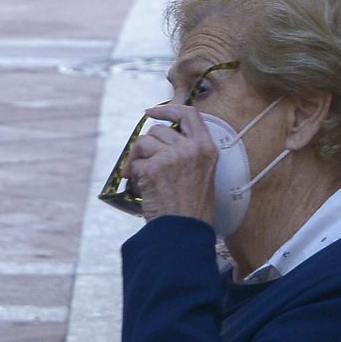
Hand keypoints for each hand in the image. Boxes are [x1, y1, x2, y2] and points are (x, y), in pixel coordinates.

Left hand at [123, 103, 217, 225]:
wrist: (185, 233)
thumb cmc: (192, 211)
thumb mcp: (202, 176)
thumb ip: (187, 155)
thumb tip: (159, 142)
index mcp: (207, 149)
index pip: (189, 114)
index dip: (167, 109)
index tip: (151, 111)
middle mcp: (191, 149)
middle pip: (158, 130)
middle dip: (146, 145)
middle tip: (141, 163)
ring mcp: (172, 157)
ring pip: (143, 143)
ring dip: (137, 160)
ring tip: (140, 178)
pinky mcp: (154, 168)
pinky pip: (135, 164)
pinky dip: (133, 176)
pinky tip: (141, 190)